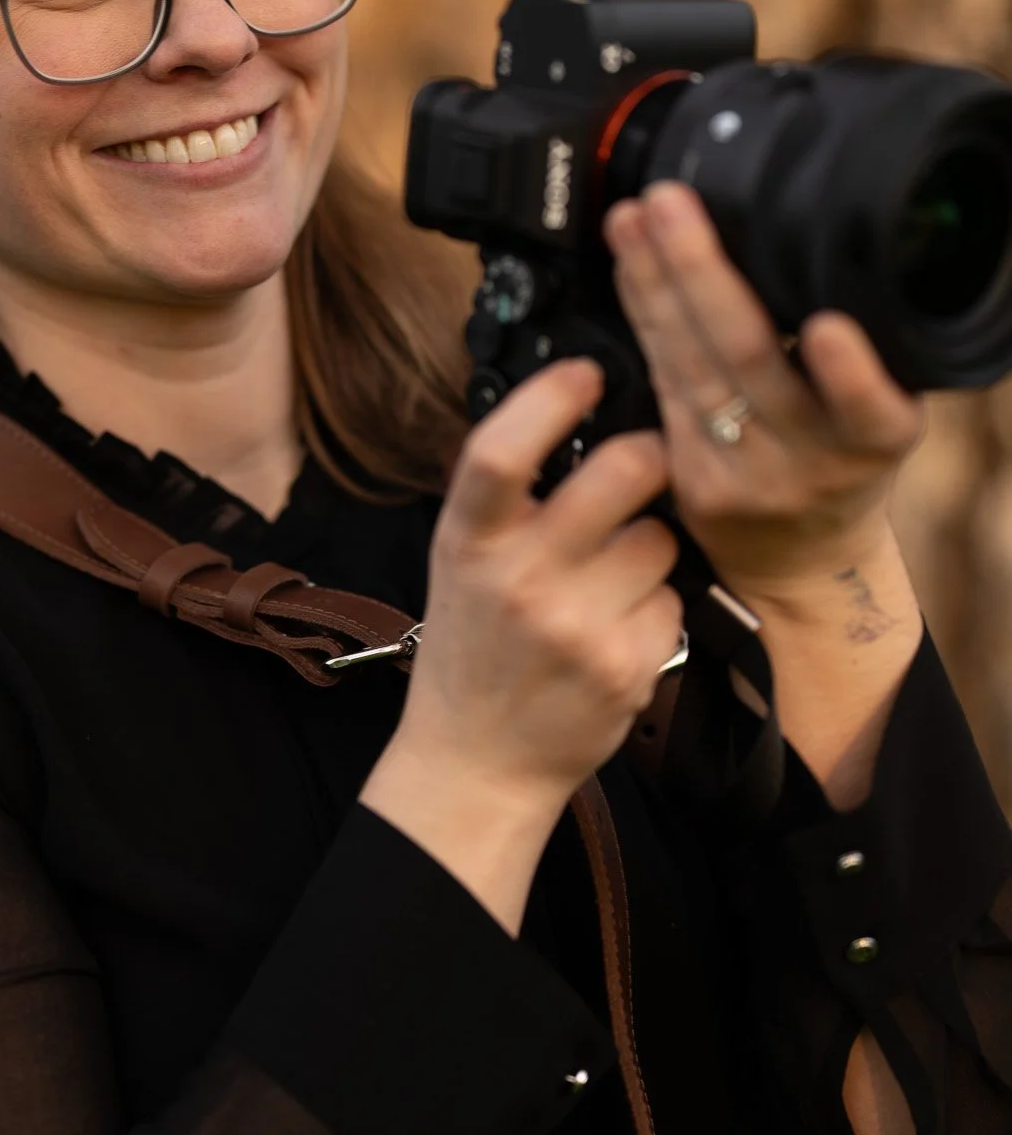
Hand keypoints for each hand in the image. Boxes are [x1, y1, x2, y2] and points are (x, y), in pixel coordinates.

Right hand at [376, 356, 682, 818]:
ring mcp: (576, 627)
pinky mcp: (627, 668)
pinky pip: (673, 601)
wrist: (476, 761)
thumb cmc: (474, 647)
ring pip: (660, 538)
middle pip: (621, 472)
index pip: (500, 452)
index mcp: (468, 541)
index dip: (550, 398)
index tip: (586, 373)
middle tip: (646, 463)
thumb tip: (571, 410)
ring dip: (652, 544)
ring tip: (613, 576)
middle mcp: (519, 579)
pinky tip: (620, 630)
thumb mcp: (461, 561)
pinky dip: (657, 608)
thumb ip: (506, 498)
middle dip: (649, 456)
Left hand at [603, 181, 924, 597]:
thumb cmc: (843, 466)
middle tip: (671, 205)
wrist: (802, 566)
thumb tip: (799, 254)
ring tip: (632, 220)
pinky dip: (644, 318)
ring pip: (691, 369)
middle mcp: (809, 463)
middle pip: (751, 363)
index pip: (868, 411)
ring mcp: (742, 476)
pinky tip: (627, 272)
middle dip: (704, 275)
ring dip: (655, 284)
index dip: (851, 376)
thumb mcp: (875, 419)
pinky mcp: (690, 481)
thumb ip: (854, 366)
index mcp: (875, 441)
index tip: (831, 329)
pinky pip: (662, 385)